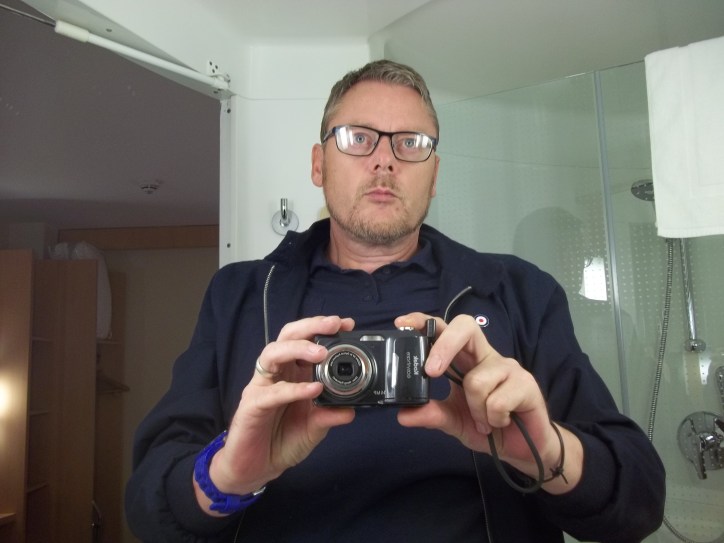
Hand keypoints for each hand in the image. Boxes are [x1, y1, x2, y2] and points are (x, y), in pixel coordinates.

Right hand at [195, 316, 355, 513]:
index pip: (306, 340)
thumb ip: (330, 415)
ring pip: (273, 353)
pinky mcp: (252, 405)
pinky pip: (272, 392)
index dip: (323, 329)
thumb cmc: (281, 441)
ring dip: (298, 348)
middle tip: (334, 325)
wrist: (255, 468)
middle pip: (287, 336)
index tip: (346, 323)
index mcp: (293, 373)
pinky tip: (312, 389)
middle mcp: (277, 374)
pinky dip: (293, 389)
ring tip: (321, 352)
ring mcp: (262, 387)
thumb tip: (352, 409)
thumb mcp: (314, 428)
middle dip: (311, 326)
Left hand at [394, 313, 580, 492]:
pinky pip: (497, 400)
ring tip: (484, 422)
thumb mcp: (453, 422)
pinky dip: (493, 418)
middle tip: (432, 372)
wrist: (522, 449)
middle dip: (445, 345)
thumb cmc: (487, 428)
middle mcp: (485, 356)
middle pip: (465, 327)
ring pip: (476, 380)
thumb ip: (431, 415)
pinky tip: (501, 422)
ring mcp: (507, 367)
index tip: (403, 323)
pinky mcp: (526, 383)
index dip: (425, 321)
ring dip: (475, 409)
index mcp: (465, 360)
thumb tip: (403, 415)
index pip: (445, 330)